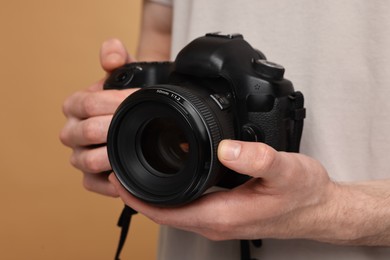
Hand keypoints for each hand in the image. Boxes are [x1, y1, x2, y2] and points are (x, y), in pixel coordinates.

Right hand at [60, 39, 136, 196]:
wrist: (138, 114)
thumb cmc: (130, 95)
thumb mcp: (126, 71)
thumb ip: (117, 57)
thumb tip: (110, 56)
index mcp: (76, 105)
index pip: (86, 103)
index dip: (112, 100)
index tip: (138, 98)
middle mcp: (72, 132)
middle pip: (85, 133)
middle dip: (115, 127)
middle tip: (141, 123)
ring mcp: (79, 156)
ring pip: (85, 161)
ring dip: (111, 155)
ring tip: (135, 147)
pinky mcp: (90, 177)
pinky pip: (92, 184)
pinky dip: (109, 183)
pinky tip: (127, 175)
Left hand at [109, 139, 338, 240]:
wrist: (320, 210)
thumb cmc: (305, 196)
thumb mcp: (286, 171)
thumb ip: (257, 159)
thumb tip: (228, 147)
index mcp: (221, 215)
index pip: (166, 212)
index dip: (136, 196)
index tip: (116, 176)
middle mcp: (215, 221)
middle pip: (164, 212)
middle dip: (137, 193)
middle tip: (120, 166)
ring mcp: (219, 219)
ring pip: (174, 209)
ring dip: (152, 193)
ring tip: (137, 167)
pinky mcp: (224, 213)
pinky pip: (188, 205)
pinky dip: (171, 192)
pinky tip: (171, 174)